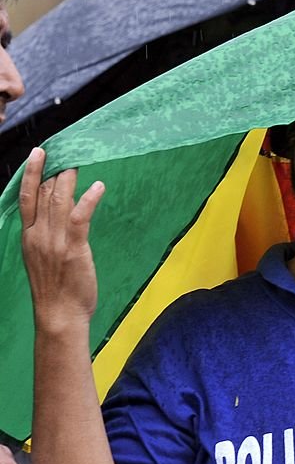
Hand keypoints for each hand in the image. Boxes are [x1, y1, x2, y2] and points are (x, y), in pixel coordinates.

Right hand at [19, 148, 104, 332]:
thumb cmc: (56, 290)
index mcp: (29, 237)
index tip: (40, 154)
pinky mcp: (73, 249)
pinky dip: (88, 200)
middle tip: (67, 149)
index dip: (33, 173)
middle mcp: (38, 235)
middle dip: (55, 169)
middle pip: (44, 193)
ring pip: (59, 201)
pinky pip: (78, 218)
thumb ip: (47, 236)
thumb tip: (59, 215)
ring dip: (70, 178)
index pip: (27, 197)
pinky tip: (98, 187)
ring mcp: (54, 241)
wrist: (58, 314)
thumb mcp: (43, 258)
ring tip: (79, 160)